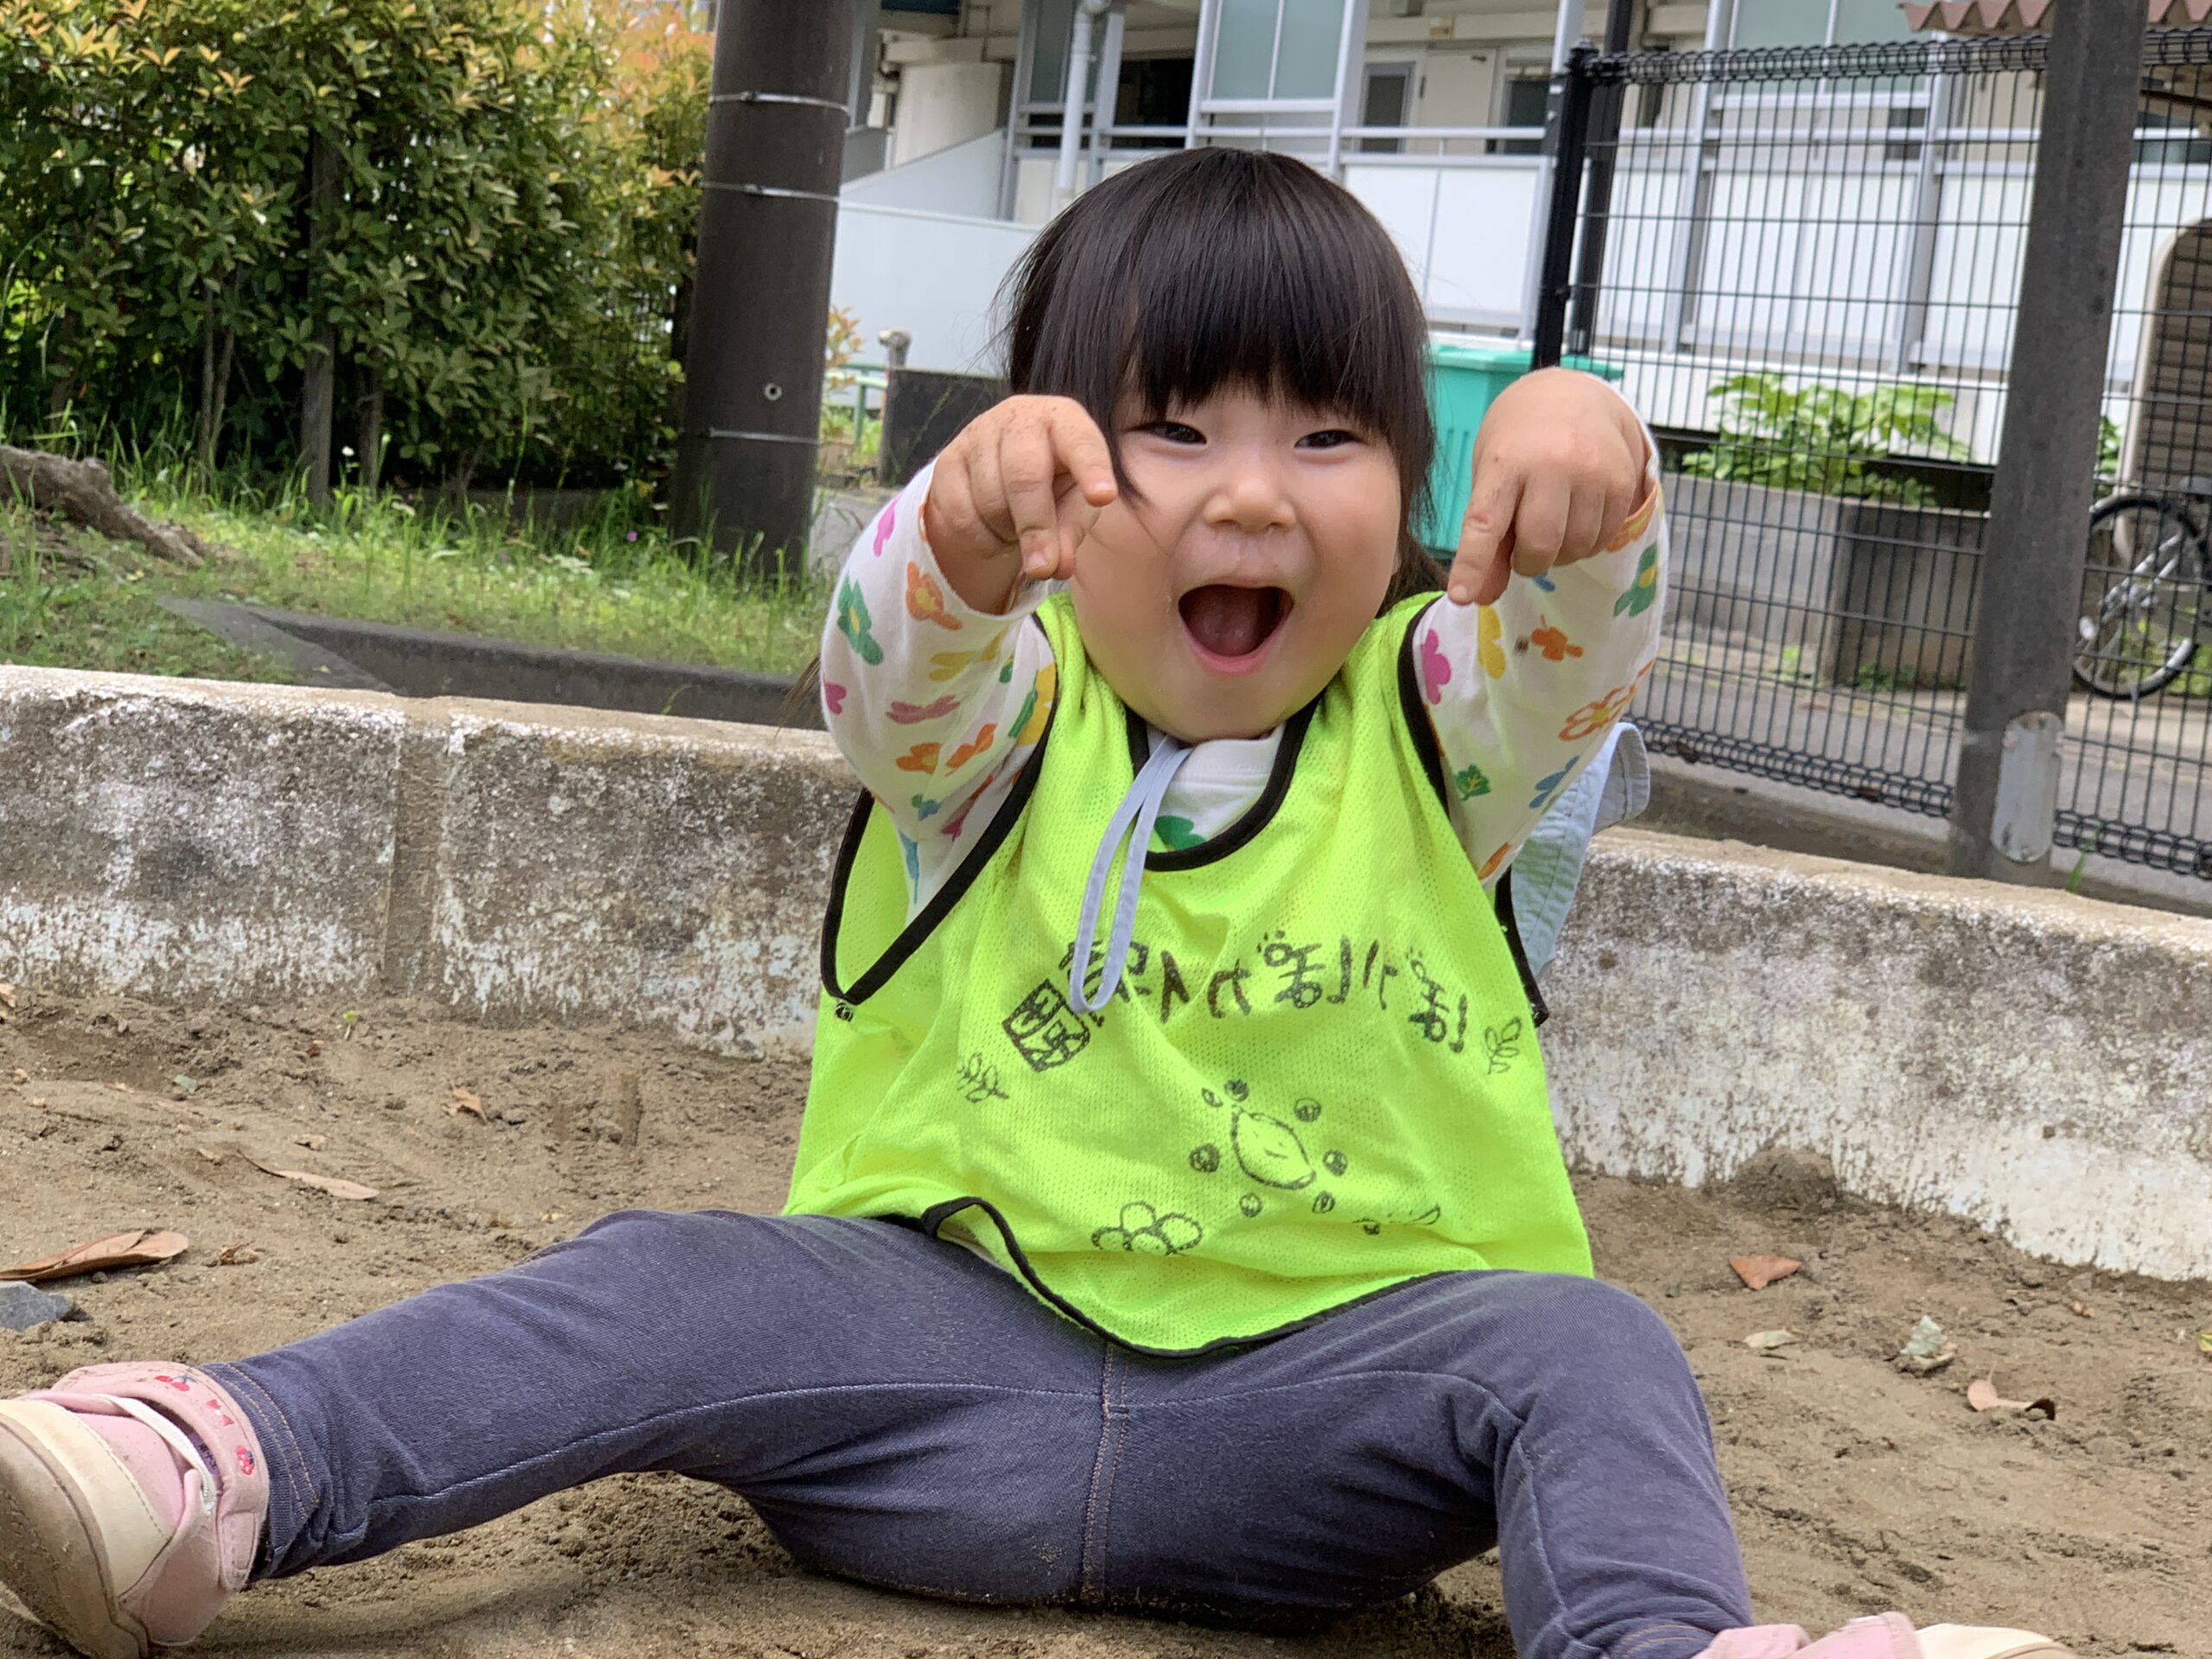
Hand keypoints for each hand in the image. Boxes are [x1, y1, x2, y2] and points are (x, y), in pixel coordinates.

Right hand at [925, 395, 1118, 604]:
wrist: (998, 470)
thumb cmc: (1052, 483)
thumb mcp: (1073, 503)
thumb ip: (1070, 531)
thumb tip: (1057, 565)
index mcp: (1063, 421)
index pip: (1080, 441)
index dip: (1091, 468)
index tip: (1102, 497)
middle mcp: (1019, 418)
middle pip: (1025, 475)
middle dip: (1035, 525)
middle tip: (1043, 568)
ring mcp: (978, 435)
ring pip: (990, 499)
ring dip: (1007, 532)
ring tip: (1018, 532)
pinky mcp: (947, 460)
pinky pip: (961, 513)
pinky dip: (981, 538)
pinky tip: (993, 532)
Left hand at [1448, 369, 1651, 606]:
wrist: (1570, 397)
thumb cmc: (1518, 446)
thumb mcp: (1490, 481)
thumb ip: (1485, 540)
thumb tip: (1478, 597)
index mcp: (1504, 462)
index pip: (1485, 521)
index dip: (1472, 563)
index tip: (1461, 596)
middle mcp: (1551, 464)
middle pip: (1539, 546)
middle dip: (1528, 562)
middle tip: (1523, 547)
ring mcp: (1592, 472)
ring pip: (1576, 548)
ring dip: (1560, 554)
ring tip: (1553, 524)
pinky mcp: (1622, 481)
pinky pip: (1603, 539)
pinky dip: (1586, 543)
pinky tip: (1577, 516)